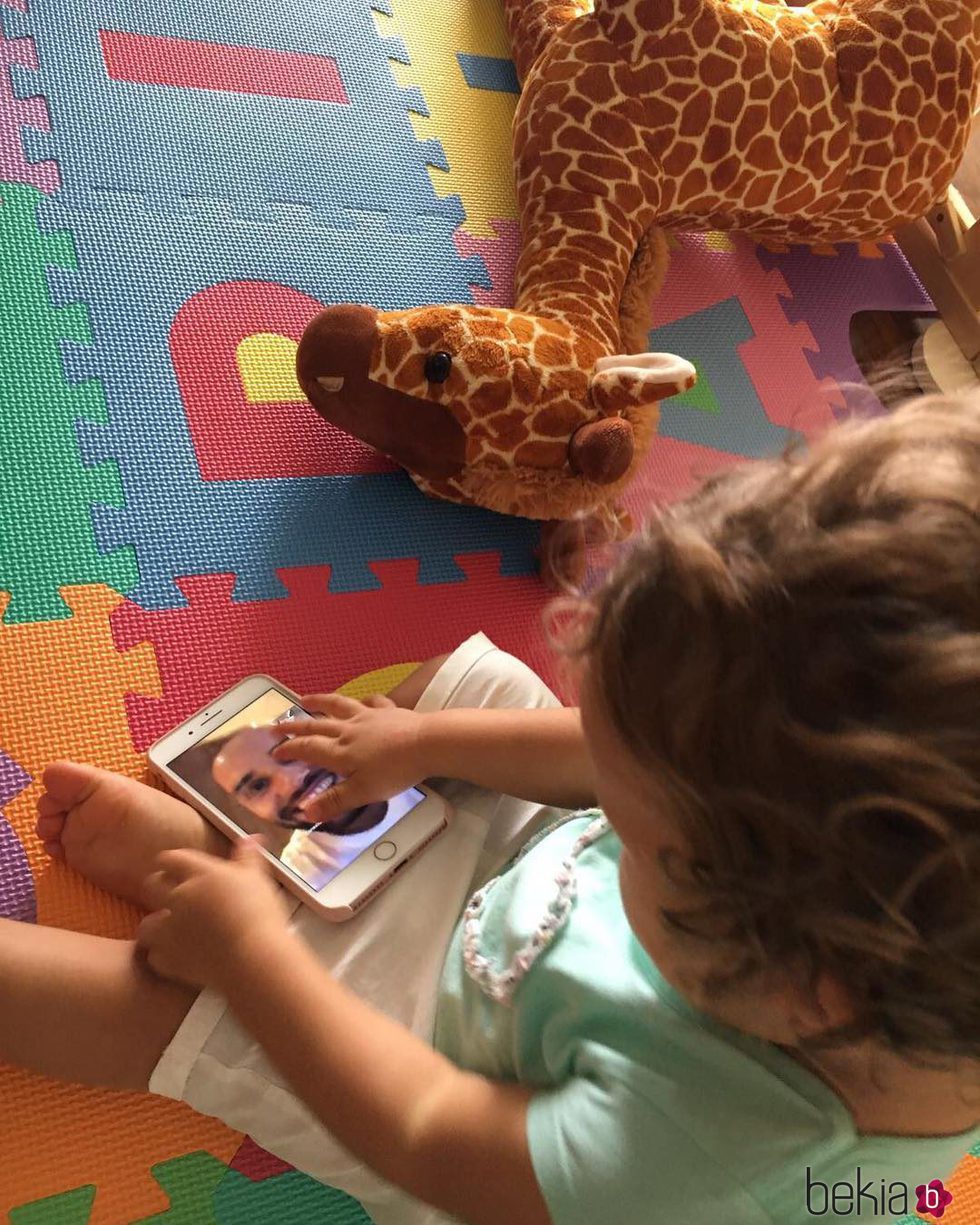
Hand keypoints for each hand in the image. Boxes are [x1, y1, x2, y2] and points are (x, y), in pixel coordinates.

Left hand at [137, 838, 291, 988]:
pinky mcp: (168, 958)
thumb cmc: (259, 913)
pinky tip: (176, 957)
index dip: (170, 863)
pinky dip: (163, 956)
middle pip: (151, 886)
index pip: (171, 859)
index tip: (174, 868)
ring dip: (156, 926)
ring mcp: (170, 929)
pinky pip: (154, 956)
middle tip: (171, 896)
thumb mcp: (258, 878)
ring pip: (146, 925)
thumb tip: (252, 837)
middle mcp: (179, 897)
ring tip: (170, 931)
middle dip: (157, 888)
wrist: (252, 957)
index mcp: (200, 873)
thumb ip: (249, 857)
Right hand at [272, 693, 430, 819]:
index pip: (307, 748)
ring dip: (319, 701)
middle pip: (316, 725)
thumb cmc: (394, 771)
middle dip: (294, 726)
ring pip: (338, 705)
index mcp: (340, 752)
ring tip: (305, 699)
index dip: (289, 749)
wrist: (427, 743)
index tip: (275, 751)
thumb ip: (334, 801)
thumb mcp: (362, 793)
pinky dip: (363, 700)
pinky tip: (362, 701)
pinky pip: (371, 702)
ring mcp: (368, 716)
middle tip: (276, 725)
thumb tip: (304, 812)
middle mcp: (348, 730)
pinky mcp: (388, 710)